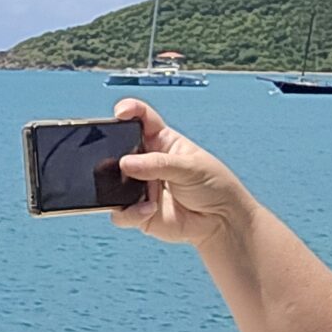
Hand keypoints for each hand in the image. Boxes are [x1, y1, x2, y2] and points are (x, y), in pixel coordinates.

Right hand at [110, 97, 254, 249]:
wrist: (221, 221)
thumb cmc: (213, 186)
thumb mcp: (191, 167)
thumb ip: (158, 164)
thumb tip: (124, 163)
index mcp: (162, 142)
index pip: (142, 119)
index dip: (130, 110)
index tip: (121, 112)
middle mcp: (146, 163)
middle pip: (118, 150)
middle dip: (110, 151)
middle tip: (118, 160)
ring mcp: (139, 187)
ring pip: (112, 183)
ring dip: (116, 186)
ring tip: (133, 190)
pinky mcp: (137, 212)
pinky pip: (120, 213)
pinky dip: (131, 213)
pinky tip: (150, 210)